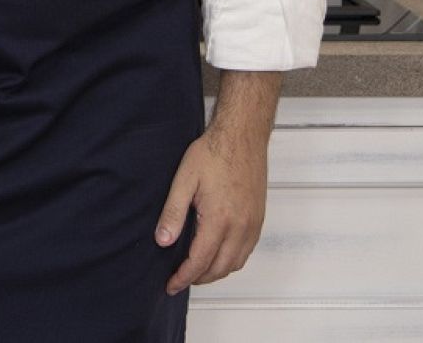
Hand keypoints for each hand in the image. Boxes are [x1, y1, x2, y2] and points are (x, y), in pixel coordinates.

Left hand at [154, 125, 269, 294]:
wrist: (242, 136)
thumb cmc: (213, 153)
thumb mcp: (184, 179)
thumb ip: (173, 212)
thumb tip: (163, 241)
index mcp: (219, 219)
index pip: (200, 261)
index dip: (184, 277)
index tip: (171, 285)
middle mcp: (240, 226)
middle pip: (219, 268)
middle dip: (198, 278)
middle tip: (180, 279)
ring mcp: (252, 224)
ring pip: (235, 263)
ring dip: (215, 272)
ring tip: (196, 270)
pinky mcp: (258, 219)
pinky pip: (246, 251)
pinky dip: (231, 260)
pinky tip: (217, 255)